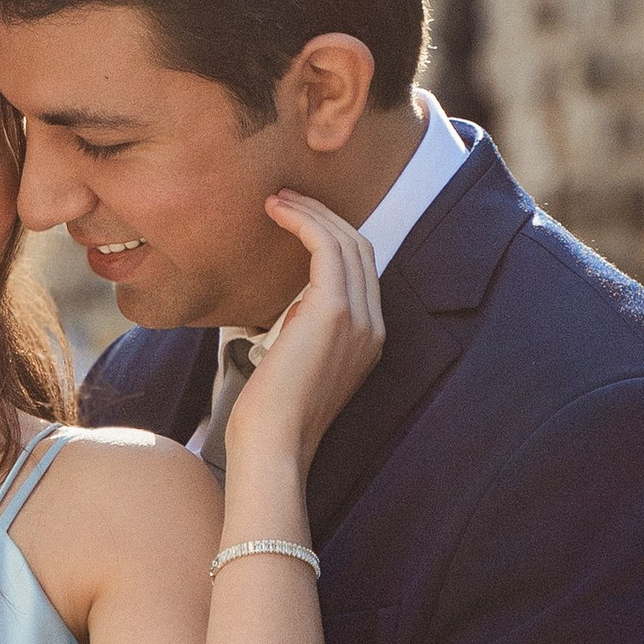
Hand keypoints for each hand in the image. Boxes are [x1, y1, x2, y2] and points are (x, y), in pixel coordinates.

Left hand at [228, 190, 383, 480]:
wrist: (272, 445)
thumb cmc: (269, 413)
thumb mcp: (295, 361)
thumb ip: (303, 330)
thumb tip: (292, 302)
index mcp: (368, 338)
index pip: (360, 270)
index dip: (330, 235)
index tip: (294, 218)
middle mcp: (373, 326)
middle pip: (359, 247)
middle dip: (323, 216)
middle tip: (283, 198)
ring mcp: (359, 318)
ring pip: (346, 241)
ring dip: (310, 212)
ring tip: (275, 199)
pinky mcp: (334, 311)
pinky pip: (326, 247)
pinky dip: (303, 221)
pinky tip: (275, 210)